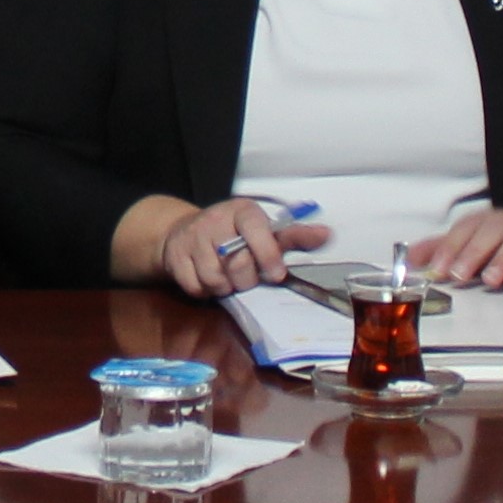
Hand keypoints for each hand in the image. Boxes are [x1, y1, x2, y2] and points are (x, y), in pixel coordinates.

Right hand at [123, 196, 328, 297]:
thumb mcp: (263, 230)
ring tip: (227, 277)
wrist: (183, 232)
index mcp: (242, 211)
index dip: (267, 254)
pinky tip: (207, 279)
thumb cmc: (232, 234)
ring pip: (216, 279)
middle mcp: (215, 220)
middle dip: (246, 278)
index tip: (276, 274)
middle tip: (245, 275)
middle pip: (237, 263)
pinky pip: (196, 287)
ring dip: (225, 287)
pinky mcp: (175, 257)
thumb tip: (327, 235)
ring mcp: (192, 238)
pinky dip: (205, 291)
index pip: (255, 228)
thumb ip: (294, 236)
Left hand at [410, 207, 502, 293]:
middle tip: (459, 275)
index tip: (437, 270)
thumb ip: (441, 251)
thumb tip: (407, 261)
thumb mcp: (471, 244)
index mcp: (482, 222)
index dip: (448, 249)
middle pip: (489, 234)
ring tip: (491, 280)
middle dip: (472, 253)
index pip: (463, 231)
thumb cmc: (501, 246)